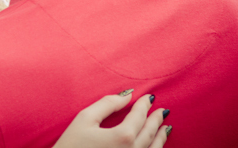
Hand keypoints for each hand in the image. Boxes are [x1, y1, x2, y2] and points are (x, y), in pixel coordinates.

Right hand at [53, 91, 171, 147]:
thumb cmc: (72, 144)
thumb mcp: (85, 118)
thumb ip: (108, 104)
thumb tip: (127, 95)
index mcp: (122, 136)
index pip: (139, 116)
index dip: (145, 105)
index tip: (150, 97)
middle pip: (149, 133)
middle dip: (156, 120)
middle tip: (162, 111)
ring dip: (160, 137)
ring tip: (165, 128)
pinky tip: (155, 147)